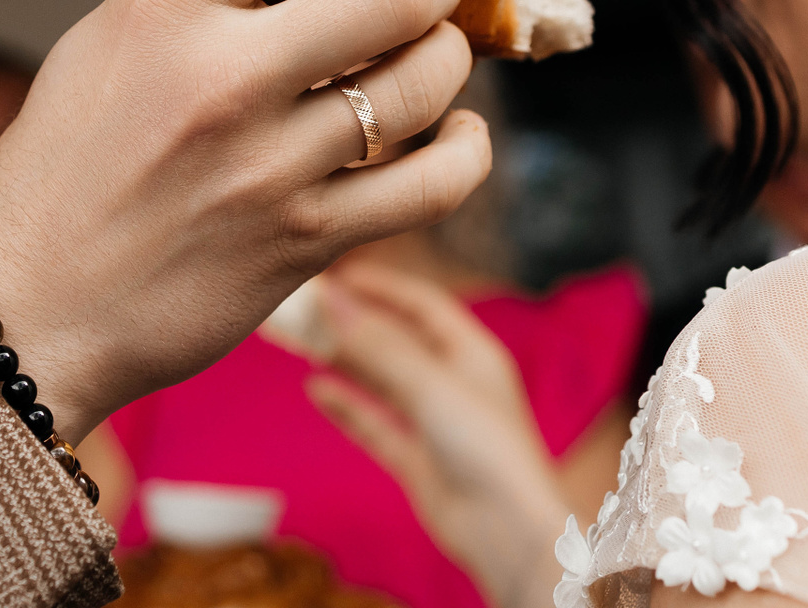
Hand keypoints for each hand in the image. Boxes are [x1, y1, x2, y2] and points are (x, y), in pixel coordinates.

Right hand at [0, 0, 492, 441]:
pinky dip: (465, 150)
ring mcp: (273, 166)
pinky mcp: (308, 241)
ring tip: (422, 58)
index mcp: (161, 7)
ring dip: (442, 58)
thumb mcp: (106, 41)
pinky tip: (454, 134)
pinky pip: (437, 184)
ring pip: (428, 80)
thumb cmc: (66, 168)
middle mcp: (223, 77)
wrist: (31, 311)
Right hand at [307, 263, 570, 607]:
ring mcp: (433, 422)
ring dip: (345, 362)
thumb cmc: (484, 448)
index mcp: (473, 353)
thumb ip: (378, 344)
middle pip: (397, 342)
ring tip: (301, 343)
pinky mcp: (416, 458)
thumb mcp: (430, 384)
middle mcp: (453, 383)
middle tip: (307, 308)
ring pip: (381, 382)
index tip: (339, 274)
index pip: (423, 305)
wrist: (505, 532)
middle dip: (354, 325)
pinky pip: (373, 423)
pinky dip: (346, 406)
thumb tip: (333, 302)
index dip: (383, 287)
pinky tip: (316, 389)